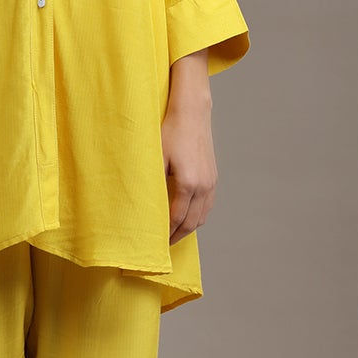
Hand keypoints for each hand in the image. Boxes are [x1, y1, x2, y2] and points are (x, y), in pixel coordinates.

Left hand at [161, 76, 216, 245]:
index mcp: (188, 184)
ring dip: (188, 228)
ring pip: (201, 216)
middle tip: (163, 244)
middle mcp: (203, 186)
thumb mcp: (156, 157)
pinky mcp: (213, 176)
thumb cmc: (170, 131)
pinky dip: (197, 216)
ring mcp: (211, 182)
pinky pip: (207, 205)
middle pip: (190, 223)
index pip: (176, 219)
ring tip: (173, 233)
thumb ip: (153, 183)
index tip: (156, 242)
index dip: (165, 233)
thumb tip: (144, 205)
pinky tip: (186, 216)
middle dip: (176, 236)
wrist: (192, 112)